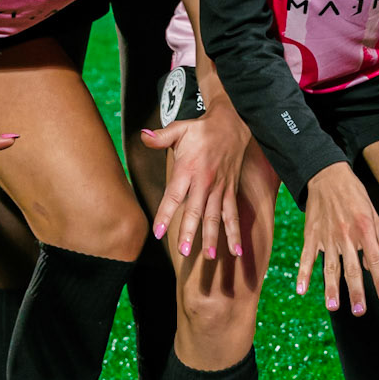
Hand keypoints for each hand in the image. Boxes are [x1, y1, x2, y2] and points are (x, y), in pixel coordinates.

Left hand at [141, 97, 249, 259]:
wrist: (232, 123)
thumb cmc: (201, 129)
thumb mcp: (179, 128)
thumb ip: (160, 137)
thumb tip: (142, 135)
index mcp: (188, 168)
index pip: (174, 195)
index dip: (165, 213)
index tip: (157, 232)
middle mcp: (204, 181)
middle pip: (196, 210)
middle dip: (189, 232)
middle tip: (183, 251)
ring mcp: (220, 188)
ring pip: (215, 216)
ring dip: (212, 236)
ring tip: (209, 256)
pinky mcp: (230, 191)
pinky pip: (233, 214)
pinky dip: (235, 232)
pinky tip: (236, 251)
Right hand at [296, 162, 378, 313]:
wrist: (327, 176)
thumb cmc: (354, 193)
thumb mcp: (371, 211)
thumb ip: (375, 237)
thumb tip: (375, 261)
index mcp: (364, 229)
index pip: (375, 260)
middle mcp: (346, 236)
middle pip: (352, 270)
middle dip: (357, 292)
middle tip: (361, 311)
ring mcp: (326, 237)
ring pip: (330, 268)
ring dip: (332, 289)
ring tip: (335, 306)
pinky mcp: (311, 236)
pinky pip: (307, 258)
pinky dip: (303, 275)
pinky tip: (302, 291)